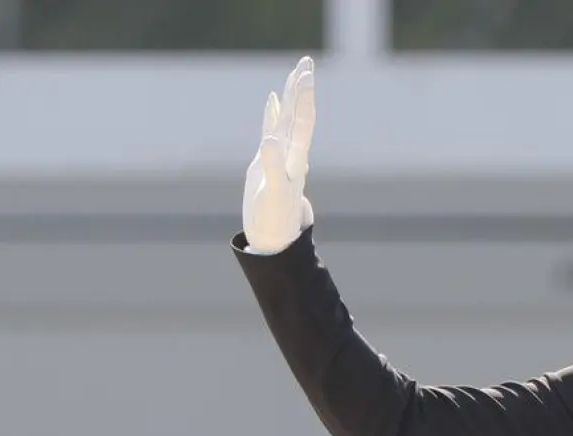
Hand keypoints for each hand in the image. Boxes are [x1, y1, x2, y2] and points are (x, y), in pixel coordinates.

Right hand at [242, 56, 315, 253]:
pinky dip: (272, 113)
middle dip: (301, 88)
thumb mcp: (273, 193)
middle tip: (306, 61)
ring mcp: (279, 154)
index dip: (303, 97)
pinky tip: (273, 99)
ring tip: (295, 72)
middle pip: (298, 114)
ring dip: (291, 96)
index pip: (302, 120)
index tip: (305, 73)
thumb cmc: (275, 219)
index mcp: (294, 157)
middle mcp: (290, 152)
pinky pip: (272, 129)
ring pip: (287, 118)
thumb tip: (270, 140)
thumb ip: (273, 167)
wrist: (274, 237)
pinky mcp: (266, 159)